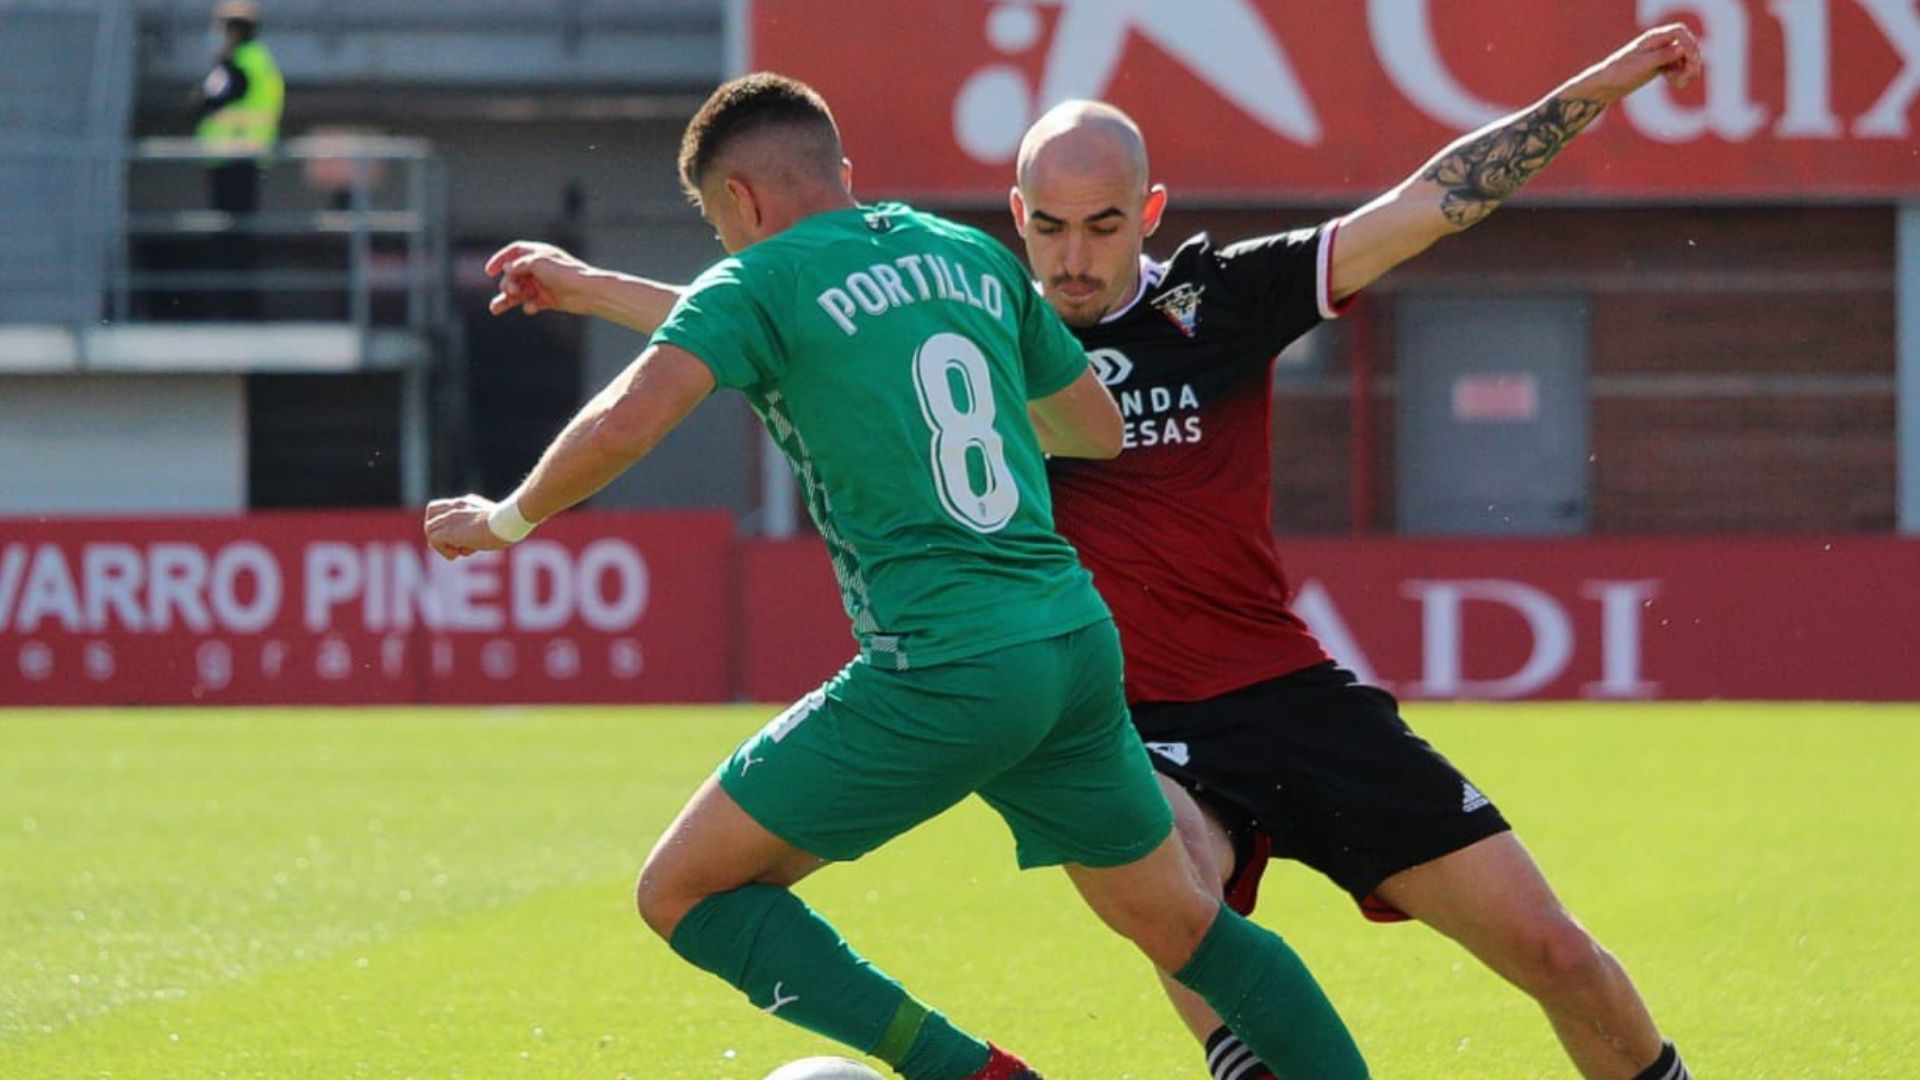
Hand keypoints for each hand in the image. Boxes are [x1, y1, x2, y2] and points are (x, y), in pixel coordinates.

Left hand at [423, 494, 511, 560]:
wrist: (508, 521)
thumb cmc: (510, 524)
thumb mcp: (493, 523)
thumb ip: (479, 526)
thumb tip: (469, 543)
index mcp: (466, 502)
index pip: (443, 508)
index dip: (441, 522)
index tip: (452, 536)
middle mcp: (455, 506)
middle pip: (431, 517)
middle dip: (438, 533)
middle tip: (453, 546)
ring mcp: (450, 517)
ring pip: (430, 530)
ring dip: (442, 544)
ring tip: (459, 551)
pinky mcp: (449, 530)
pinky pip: (434, 541)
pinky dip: (444, 551)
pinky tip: (459, 554)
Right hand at [484, 240, 599, 317]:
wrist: (588, 292)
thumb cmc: (564, 273)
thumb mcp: (537, 264)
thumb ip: (519, 265)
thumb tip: (506, 269)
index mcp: (538, 254)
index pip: (514, 252)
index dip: (500, 259)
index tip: (488, 271)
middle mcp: (539, 268)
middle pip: (513, 275)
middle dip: (507, 283)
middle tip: (510, 290)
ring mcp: (543, 284)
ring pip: (519, 292)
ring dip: (507, 300)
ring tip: (494, 309)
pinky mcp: (548, 299)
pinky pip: (531, 303)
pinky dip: (528, 306)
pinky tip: (531, 308)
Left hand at [1583, 24, 1703, 101]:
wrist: (1607, 85)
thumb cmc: (1620, 72)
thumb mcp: (1641, 65)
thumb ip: (1661, 56)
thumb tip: (1681, 49)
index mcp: (1653, 38)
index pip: (1679, 32)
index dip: (1689, 44)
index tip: (1691, 61)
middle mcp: (1659, 43)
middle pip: (1686, 44)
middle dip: (1691, 60)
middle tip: (1690, 76)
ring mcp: (1661, 53)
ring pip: (1685, 58)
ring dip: (1687, 70)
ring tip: (1679, 84)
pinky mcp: (1661, 65)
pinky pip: (1679, 67)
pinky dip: (1680, 75)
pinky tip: (1675, 83)